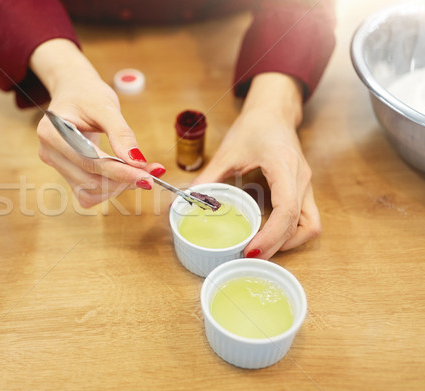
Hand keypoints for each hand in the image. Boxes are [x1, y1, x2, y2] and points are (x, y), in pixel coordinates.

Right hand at [30, 39, 164, 206]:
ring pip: (89, 192)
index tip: (147, 175)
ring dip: (116, 187)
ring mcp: (55, 164)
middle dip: (122, 179)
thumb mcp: (106, 106)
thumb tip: (137, 161)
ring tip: (136, 172)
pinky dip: (107, 189)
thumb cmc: (87, 94)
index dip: (120, 171)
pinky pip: (87, 193)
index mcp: (53, 132)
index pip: (90, 161)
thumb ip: (121, 134)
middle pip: (90, 180)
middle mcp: (50, 152)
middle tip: (149, 171)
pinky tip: (121, 176)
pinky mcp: (65, 173)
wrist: (74, 91)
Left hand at [193, 73, 320, 258]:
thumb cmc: (254, 126)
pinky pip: (306, 219)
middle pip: (302, 224)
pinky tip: (269, 236)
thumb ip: (208, 178)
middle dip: (278, 246)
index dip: (271, 236)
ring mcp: (306, 185)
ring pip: (310, 225)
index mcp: (284, 167)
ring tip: (261, 249)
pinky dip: (290, 233)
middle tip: (250, 256)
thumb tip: (185, 202)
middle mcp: (301, 179)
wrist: (273, 111)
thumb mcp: (227, 152)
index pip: (287, 210)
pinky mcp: (303, 189)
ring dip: (289, 242)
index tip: (250, 250)